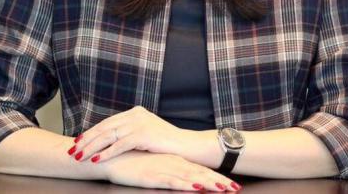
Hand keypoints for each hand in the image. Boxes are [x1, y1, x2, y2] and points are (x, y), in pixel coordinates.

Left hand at [68, 106, 186, 162]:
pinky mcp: (143, 134)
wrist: (187, 146)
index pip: (109, 122)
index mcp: (136, 112)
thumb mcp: (147, 133)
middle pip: (105, 126)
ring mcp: (139, 123)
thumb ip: (131, 133)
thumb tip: (113, 140)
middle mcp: (136, 114)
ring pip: (109, 135)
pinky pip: (119, 144)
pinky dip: (106, 152)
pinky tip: (95, 159)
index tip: (78, 141)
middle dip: (87, 138)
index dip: (92, 132)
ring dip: (92, 146)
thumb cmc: (167, 144)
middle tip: (72, 149)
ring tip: (79, 155)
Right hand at [104, 150, 241, 190]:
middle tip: (236, 188)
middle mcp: (171, 163)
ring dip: (208, 183)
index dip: (214, 176)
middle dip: (218, 181)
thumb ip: (166, 167)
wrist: (111, 157)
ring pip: (190, 177)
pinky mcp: (153, 176)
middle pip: (199, 173)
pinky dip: (186, 185)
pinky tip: (197, 187)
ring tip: (225, 189)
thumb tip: (178, 173)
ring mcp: (163, 169)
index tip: (232, 184)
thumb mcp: (152, 164)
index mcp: (173, 160)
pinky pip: (172, 181)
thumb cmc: (131, 161)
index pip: (197, 169)